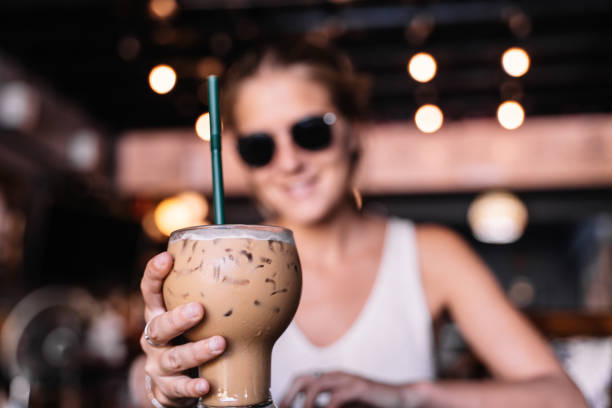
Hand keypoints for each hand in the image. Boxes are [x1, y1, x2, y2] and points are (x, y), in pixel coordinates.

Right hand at [139, 252, 226, 406]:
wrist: (177, 383)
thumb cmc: (194, 338)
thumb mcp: (199, 317)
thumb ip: (217, 297)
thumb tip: (263, 271)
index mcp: (160, 313)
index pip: (151, 290)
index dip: (155, 274)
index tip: (168, 258)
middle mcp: (154, 338)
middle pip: (159, 325)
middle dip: (178, 318)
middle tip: (199, 309)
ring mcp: (158, 364)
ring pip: (173, 358)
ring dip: (196, 351)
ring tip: (220, 344)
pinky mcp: (166, 389)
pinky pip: (178, 389)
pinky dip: (192, 387)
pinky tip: (205, 384)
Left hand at [280, 371, 418, 407]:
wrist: (400, 398)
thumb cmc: (371, 403)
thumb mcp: (345, 406)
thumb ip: (329, 406)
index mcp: (331, 378)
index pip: (301, 379)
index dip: (288, 393)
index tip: (282, 407)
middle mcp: (336, 376)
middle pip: (303, 378)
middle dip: (290, 396)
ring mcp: (347, 380)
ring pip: (317, 386)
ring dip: (306, 403)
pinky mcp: (359, 388)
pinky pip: (336, 398)